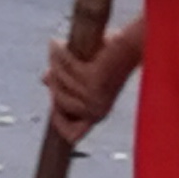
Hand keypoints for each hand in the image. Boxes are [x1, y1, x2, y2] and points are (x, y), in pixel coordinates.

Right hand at [44, 20, 140, 142]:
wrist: (134, 44)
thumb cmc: (112, 56)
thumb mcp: (84, 72)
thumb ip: (65, 78)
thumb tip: (44, 79)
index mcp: (98, 114)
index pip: (73, 134)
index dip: (59, 120)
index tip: (53, 102)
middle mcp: (97, 110)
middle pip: (58, 101)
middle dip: (53, 80)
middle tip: (54, 60)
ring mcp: (94, 96)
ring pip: (60, 82)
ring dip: (56, 62)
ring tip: (57, 47)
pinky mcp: (92, 79)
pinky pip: (65, 67)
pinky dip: (59, 53)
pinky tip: (57, 43)